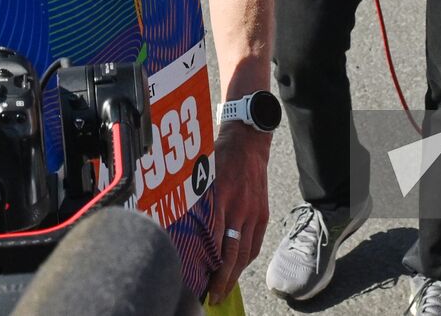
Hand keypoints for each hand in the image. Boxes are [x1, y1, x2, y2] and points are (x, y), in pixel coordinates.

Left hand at [206, 125, 269, 305]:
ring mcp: (253, 212)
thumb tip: (177, 227)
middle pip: (231, 253)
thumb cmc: (218, 157)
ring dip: (234, 275)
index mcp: (219, 198)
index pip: (212, 240)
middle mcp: (238, 208)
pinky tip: (238, 270)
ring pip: (244, 253)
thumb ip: (193, 202)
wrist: (248, 142)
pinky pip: (256, 244)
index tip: (195, 281)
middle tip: (212, 297)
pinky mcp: (263, 213)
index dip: (206, 264)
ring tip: (223, 290)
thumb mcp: (199, 175)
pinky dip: (246, 260)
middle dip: (221, 280)